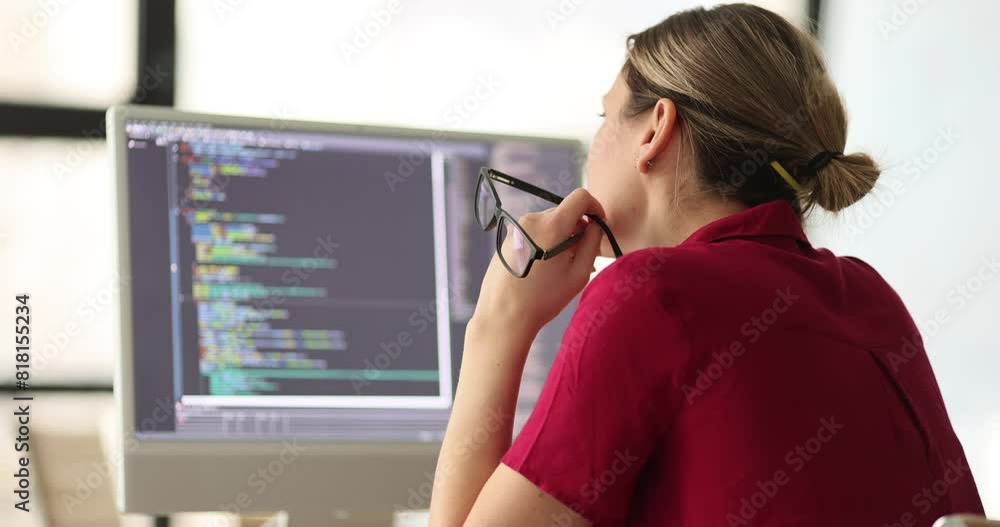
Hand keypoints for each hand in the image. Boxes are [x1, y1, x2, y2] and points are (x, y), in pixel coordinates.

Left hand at [471, 188, 607, 338]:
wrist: (503, 316)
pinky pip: (535, 232)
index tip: (599, 224)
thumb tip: (596, 224)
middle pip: (565, 212)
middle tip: (583, 257)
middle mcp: (532, 220)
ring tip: (563, 268)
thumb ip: (592, 243)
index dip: (595, 207)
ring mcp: (517, 228)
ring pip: (550, 223)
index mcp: (551, 225)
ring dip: (562, 238)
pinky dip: (546, 242)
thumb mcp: (578, 273)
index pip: (580, 197)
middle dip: (578, 229)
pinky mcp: (508, 238)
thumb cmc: (543, 299)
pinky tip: (546, 269)